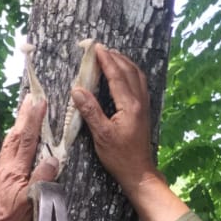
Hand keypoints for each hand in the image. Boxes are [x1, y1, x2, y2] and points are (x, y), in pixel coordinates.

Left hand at [0, 95, 58, 220]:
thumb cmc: (10, 218)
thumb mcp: (30, 201)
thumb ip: (41, 178)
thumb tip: (52, 159)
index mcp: (15, 169)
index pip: (27, 139)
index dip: (34, 120)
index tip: (41, 102)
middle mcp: (6, 165)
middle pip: (15, 134)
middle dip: (23, 115)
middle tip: (29, 97)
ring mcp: (1, 169)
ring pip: (9, 141)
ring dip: (17, 124)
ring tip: (23, 111)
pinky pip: (7, 149)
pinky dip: (12, 137)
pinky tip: (14, 137)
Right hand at [70, 46, 155, 194]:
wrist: (139, 172)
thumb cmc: (119, 156)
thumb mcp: (101, 135)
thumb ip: (90, 110)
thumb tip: (77, 90)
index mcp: (130, 105)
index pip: (117, 75)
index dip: (106, 60)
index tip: (96, 47)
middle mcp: (140, 101)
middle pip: (129, 71)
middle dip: (115, 57)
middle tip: (101, 49)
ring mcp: (144, 105)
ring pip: (137, 76)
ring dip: (124, 63)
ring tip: (112, 56)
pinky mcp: (143, 111)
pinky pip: (139, 84)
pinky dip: (130, 73)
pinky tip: (123, 74)